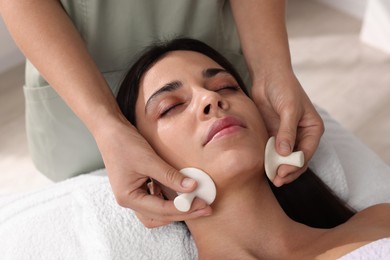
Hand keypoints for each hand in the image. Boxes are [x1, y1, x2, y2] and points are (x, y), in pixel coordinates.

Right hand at [94, 118, 211, 227]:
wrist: (109, 130)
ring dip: (175, 209)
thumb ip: (171, 176)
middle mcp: (129, 200)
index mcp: (128, 197)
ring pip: (156, 212)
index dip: (184, 209)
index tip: (203, 204)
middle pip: (159, 216)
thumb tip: (192, 187)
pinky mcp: (137, 188)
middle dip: (183, 213)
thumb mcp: (150, 160)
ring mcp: (132, 195)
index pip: (161, 210)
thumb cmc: (124, 144)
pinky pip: (155, 200)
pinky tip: (180, 193)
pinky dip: (168, 199)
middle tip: (204, 207)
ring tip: (195, 202)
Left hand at [251, 70, 323, 186]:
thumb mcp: (289, 108)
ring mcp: (287, 136)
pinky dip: (269, 160)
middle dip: (288, 171)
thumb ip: (287, 131)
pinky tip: (263, 167)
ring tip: (270, 178)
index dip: (295, 165)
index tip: (283, 173)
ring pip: (284, 158)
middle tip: (276, 180)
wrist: (267, 76)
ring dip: (278, 168)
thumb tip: (284, 153)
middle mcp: (302, 135)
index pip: (307, 152)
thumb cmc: (283, 88)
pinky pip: (272, 151)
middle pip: (297, 159)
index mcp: (312, 129)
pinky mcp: (274, 134)